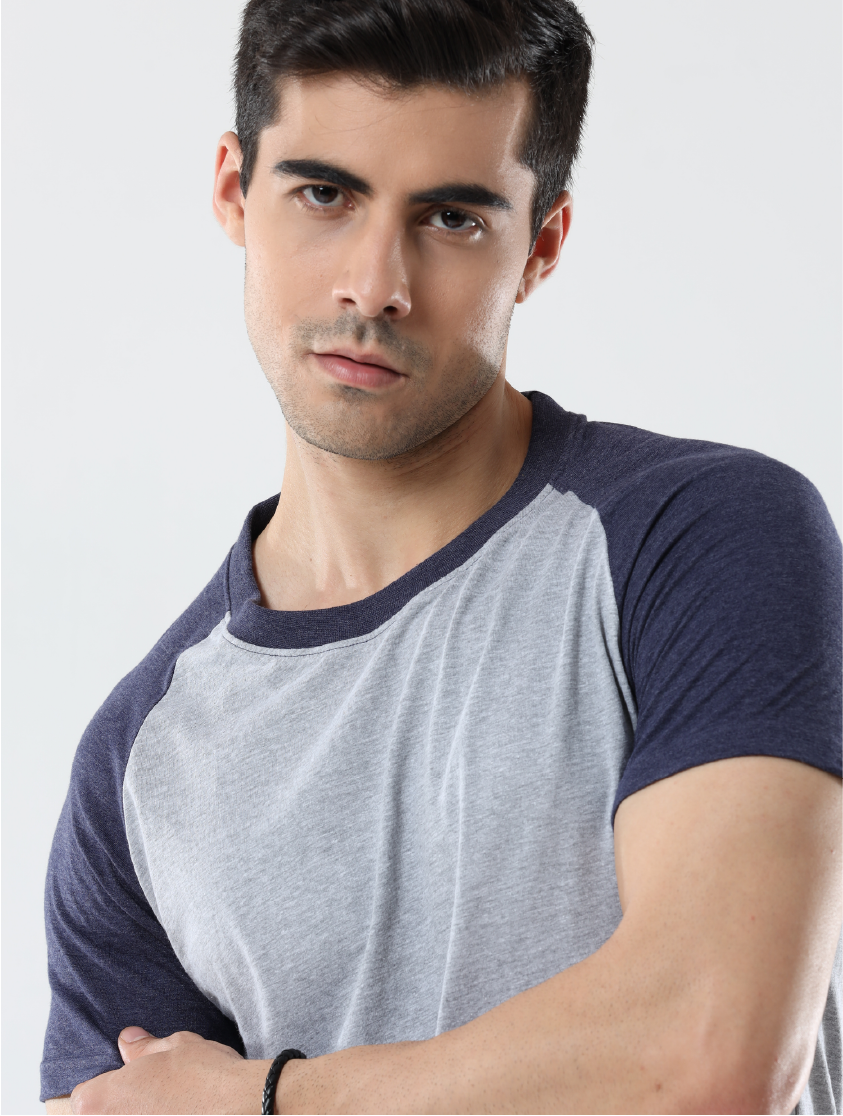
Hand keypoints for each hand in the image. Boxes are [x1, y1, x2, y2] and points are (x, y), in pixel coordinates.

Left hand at [70, 1028, 269, 1113]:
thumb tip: (127, 1041)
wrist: (243, 1105)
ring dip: (142, 1115)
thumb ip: (143, 1048)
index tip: (124, 1085)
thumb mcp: (174, 1046)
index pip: (80, 1098)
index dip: (103, 1089)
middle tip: (152, 1099)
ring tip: (172, 1108)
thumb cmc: (205, 1073)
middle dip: (123, 1108)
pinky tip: (184, 1113)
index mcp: (103, 1099)